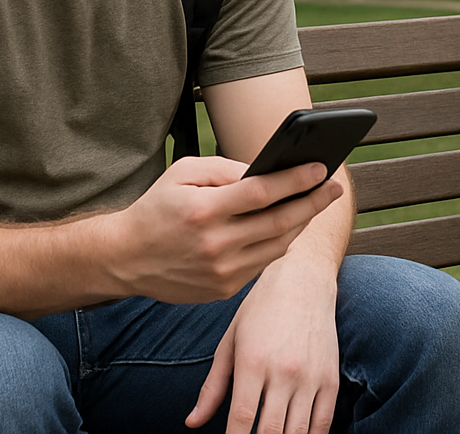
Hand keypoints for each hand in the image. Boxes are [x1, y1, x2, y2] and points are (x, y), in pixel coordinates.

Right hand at [111, 156, 342, 303]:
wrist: (126, 259)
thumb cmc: (157, 207)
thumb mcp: (183, 173)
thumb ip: (225, 169)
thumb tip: (264, 170)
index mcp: (203, 210)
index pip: (262, 192)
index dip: (296, 180)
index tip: (322, 168)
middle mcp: (215, 244)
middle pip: (279, 222)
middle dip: (312, 202)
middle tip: (333, 186)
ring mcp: (221, 272)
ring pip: (277, 246)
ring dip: (301, 223)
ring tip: (316, 203)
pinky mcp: (224, 291)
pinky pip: (263, 264)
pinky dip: (280, 243)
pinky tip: (290, 225)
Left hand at [185, 255, 340, 433]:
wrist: (305, 278)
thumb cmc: (262, 307)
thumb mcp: (231, 339)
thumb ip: (213, 385)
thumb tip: (192, 423)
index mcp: (253, 361)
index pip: (240, 420)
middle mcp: (283, 371)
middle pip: (269, 433)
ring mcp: (310, 376)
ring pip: (297, 433)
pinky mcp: (330, 378)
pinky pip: (323, 423)